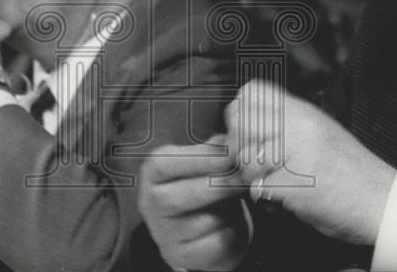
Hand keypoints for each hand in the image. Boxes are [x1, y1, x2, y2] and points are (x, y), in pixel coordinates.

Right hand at [138, 136, 249, 271]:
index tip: (231, 154)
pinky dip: (231, 232)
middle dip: (218, 185)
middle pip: (180, 196)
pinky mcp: (182, 255)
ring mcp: (164, 233)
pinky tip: (231, 222)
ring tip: (236, 199)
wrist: (201, 227)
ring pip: (202, 221)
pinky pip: (214, 243)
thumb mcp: (204, 161)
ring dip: (227, 210)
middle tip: (245, 177)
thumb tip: (233, 140)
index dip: (200, 158)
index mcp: (152, 172)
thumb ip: (215, 150)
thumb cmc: (203, 184)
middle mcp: (150, 203)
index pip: (166, 163)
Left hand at [226, 79, 395, 245]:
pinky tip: (280, 197)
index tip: (247, 132)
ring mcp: (296, 153)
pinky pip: (259, 187)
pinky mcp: (295, 184)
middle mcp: (297, 126)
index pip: (250, 93)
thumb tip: (242, 123)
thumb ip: (285, 122)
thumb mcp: (318, 130)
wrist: (383, 201)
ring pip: (246, 157)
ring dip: (251, 176)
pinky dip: (265, 197)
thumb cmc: (350, 171)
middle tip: (255, 163)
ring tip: (271, 181)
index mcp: (302, 111)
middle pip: (240, 123)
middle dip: (240, 146)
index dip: (240, 112)